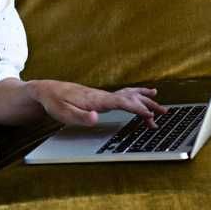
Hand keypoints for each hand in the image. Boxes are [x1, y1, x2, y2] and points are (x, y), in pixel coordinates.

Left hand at [29, 80, 167, 127]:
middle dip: (148, 105)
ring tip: (160, 104)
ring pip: (129, 95)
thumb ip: (80, 117)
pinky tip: (141, 95)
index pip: (122, 103)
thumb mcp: (63, 113)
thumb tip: (96, 118)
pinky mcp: (100, 97)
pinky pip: (123, 95)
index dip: (137, 109)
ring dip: (145, 100)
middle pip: (131, 98)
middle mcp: (103, 95)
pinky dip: (136, 95)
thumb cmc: (54, 102)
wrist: (46, 90)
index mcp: (97, 100)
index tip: (150, 115)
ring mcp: (103, 95)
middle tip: (164, 113)